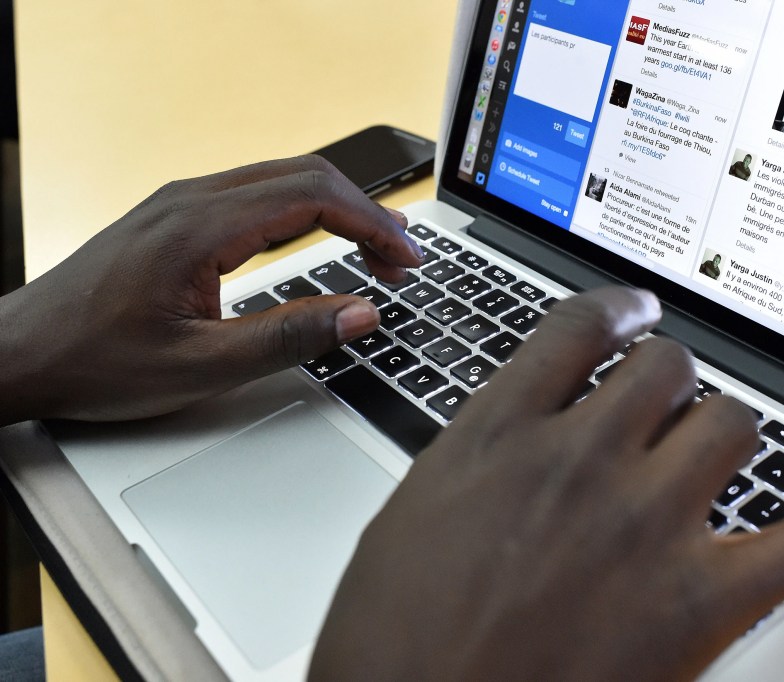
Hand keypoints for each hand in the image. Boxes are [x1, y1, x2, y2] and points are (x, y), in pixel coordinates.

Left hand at [0, 155, 422, 423]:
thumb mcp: (201, 366)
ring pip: (282, 181)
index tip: (407, 259)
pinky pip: (256, 195)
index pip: (311, 198)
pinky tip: (318, 240)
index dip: (372, 225)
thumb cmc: (95, 362)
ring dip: (337, 210)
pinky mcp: (175, 217)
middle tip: (403, 260)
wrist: (18, 355)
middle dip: (365, 213)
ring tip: (375, 252)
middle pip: (304, 176)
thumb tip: (361, 314)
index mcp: (199, 226)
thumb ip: (288, 337)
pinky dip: (303, 213)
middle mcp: (191, 199)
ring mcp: (180, 203)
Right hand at [310, 287, 783, 680]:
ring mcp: (646, 525)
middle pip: (666, 367)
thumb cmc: (393, 641)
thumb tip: (519, 434)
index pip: (579, 329)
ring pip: (731, 424)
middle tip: (667, 401)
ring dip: (724, 433)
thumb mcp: (411, 516)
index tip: (635, 313)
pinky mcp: (700, 602)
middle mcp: (580, 461)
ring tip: (717, 453)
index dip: (618, 309)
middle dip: (670, 379)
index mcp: (501, 435)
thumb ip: (479, 457)